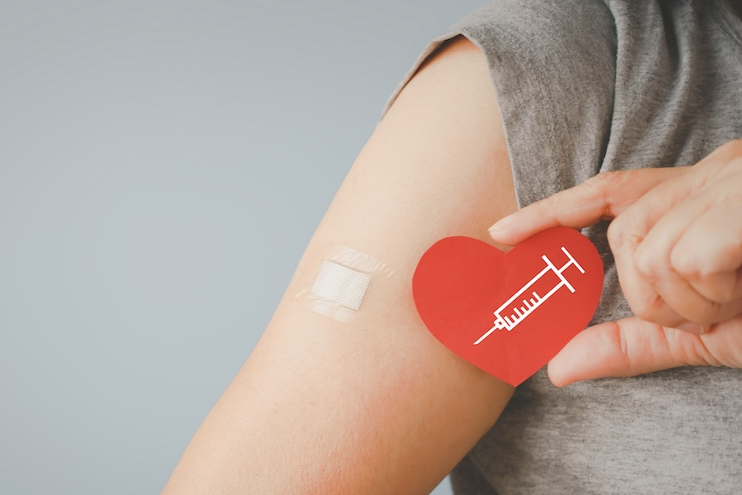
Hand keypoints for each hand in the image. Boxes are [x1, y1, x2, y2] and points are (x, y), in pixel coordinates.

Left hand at [488, 140, 741, 384]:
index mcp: (694, 197)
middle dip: (654, 295)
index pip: (604, 192)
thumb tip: (556, 368)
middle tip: (710, 310)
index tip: (499, 232)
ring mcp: (728, 183)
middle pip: (624, 237)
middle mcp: (708, 178)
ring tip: (739, 297)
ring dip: (691, 302)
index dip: (550, 212)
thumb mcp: (702, 331)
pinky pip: (686, 260)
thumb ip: (632, 343)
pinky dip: (711, 294)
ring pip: (651, 255)